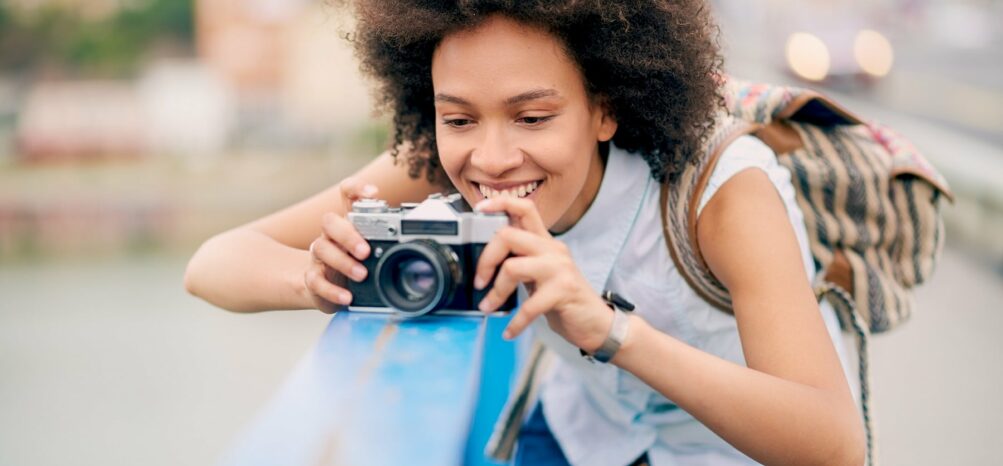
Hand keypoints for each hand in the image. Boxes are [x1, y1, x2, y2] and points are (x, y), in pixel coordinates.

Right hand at [303, 177, 377, 312]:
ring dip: (343, 262)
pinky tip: (347, 297)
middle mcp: (331, 235)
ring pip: (321, 249)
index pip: (347, 195)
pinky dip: (332, 290)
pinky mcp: (313, 277)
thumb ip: (387, 242)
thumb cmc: (353, 263)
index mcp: (347, 223)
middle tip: (366, 251)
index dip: (357, 188)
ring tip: (361, 275)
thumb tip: (419, 242)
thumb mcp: (371, 249)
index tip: (373, 193)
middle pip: (329, 221)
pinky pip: (316, 280)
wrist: (324, 287)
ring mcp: (319, 256)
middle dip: (348, 234)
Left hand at [474, 197, 612, 351]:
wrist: (596, 323)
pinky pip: (529, 305)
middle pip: (508, 235)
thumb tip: (483, 264)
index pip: (524, 208)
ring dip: (495, 292)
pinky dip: (516, 322)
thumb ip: (519, 262)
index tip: (479, 208)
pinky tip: (510, 331)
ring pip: (512, 267)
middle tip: (479, 282)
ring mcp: (559, 268)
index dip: (500, 202)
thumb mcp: (540, 275)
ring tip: (488, 308)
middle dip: (485, 260)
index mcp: (545, 242)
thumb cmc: (564, 300)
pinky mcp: (563, 291)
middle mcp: (552, 249)